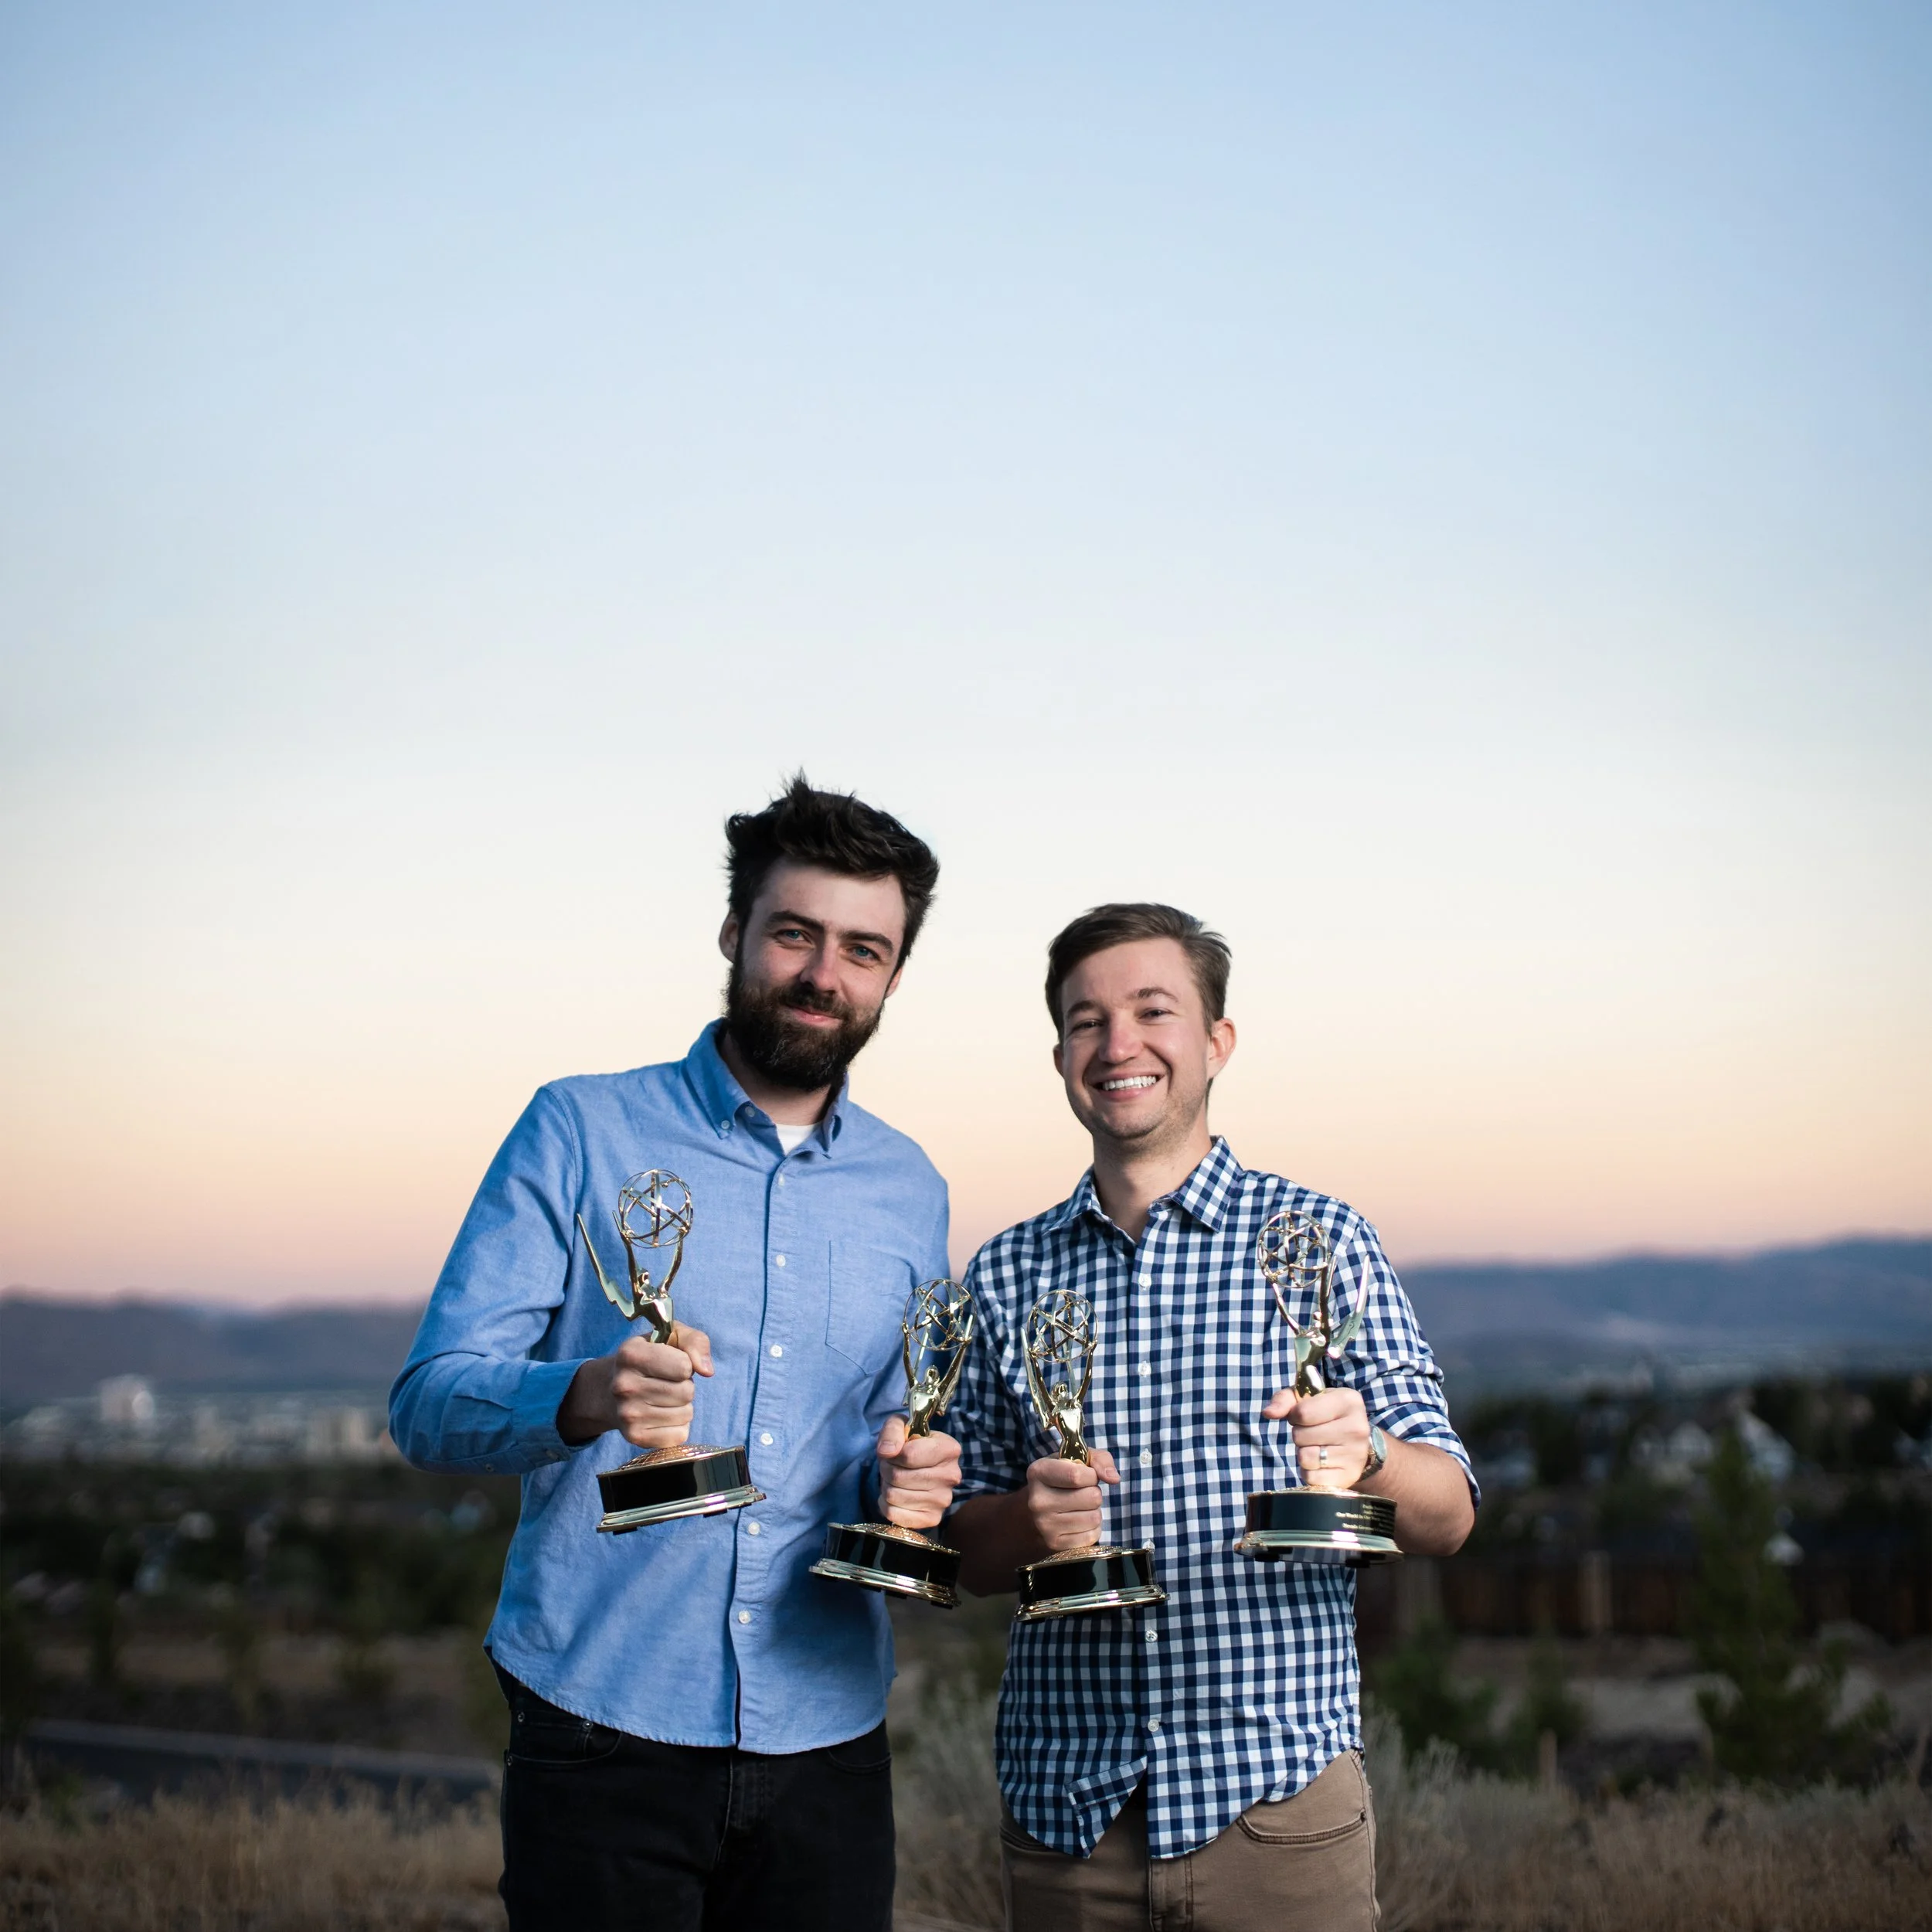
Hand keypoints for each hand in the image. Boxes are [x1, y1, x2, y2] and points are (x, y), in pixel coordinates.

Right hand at [557, 1323, 713, 1447]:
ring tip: (661, 1398)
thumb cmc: (649, 1358)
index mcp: (631, 1354)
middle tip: (665, 1382)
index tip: (670, 1363)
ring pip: (686, 1414)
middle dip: (684, 1386)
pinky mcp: (635, 1437)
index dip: (685, 1364)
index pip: (684, 1366)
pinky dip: (677, 1426)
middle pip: (686, 1392)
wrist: (607, 1390)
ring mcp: (627, 1414)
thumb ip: (695, 1342)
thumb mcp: (670, 1336)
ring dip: (681, 1406)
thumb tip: (707, 1371)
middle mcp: (624, 1385)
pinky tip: (660, 1415)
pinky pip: (680, 1435)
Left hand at [876, 1418, 962, 1528]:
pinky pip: (894, 1515)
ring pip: (894, 1496)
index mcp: (949, 1449)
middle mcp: (952, 1476)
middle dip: (887, 1470)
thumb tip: (886, 1452)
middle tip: (892, 1466)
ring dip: (886, 1486)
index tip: (895, 1451)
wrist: (918, 1468)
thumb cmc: (909, 1444)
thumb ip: (893, 1431)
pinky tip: (896, 1497)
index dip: (893, 1454)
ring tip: (895, 1480)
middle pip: (899, 1477)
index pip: (909, 1455)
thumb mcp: (901, 1426)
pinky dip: (886, 1505)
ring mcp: (944, 1500)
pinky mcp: (932, 1519)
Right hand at [1024, 1451, 1119, 1553]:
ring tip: (1080, 1506)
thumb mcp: (1077, 1459)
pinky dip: (1092, 1528)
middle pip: (1091, 1497)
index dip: (1092, 1475)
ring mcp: (1045, 1525)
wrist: (1036, 1509)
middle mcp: (1038, 1500)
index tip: (1088, 1475)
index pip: (1077, 1476)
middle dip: (1094, 1493)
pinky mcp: (1055, 1543)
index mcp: (1039, 1472)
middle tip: (1082, 1492)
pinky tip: (1079, 1521)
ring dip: (1094, 1511)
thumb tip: (1113, 1478)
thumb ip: (1099, 1460)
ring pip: (1094, 1517)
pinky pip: (1092, 1536)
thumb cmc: (1062, 1478)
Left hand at [1263, 1384, 1369, 1490]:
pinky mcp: (1349, 1476)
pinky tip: (1321, 1463)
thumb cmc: (1326, 1415)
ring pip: (1305, 1457)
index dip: (1294, 1415)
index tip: (1302, 1416)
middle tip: (1312, 1433)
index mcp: (1348, 1401)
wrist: (1356, 1443)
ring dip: (1303, 1453)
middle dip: (1299, 1435)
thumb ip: (1284, 1400)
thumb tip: (1268, 1413)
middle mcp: (1356, 1427)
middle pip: (1301, 1436)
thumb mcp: (1307, 1399)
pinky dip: (1310, 1471)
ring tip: (1317, 1446)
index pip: (1303, 1412)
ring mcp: (1355, 1454)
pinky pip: (1311, 1477)